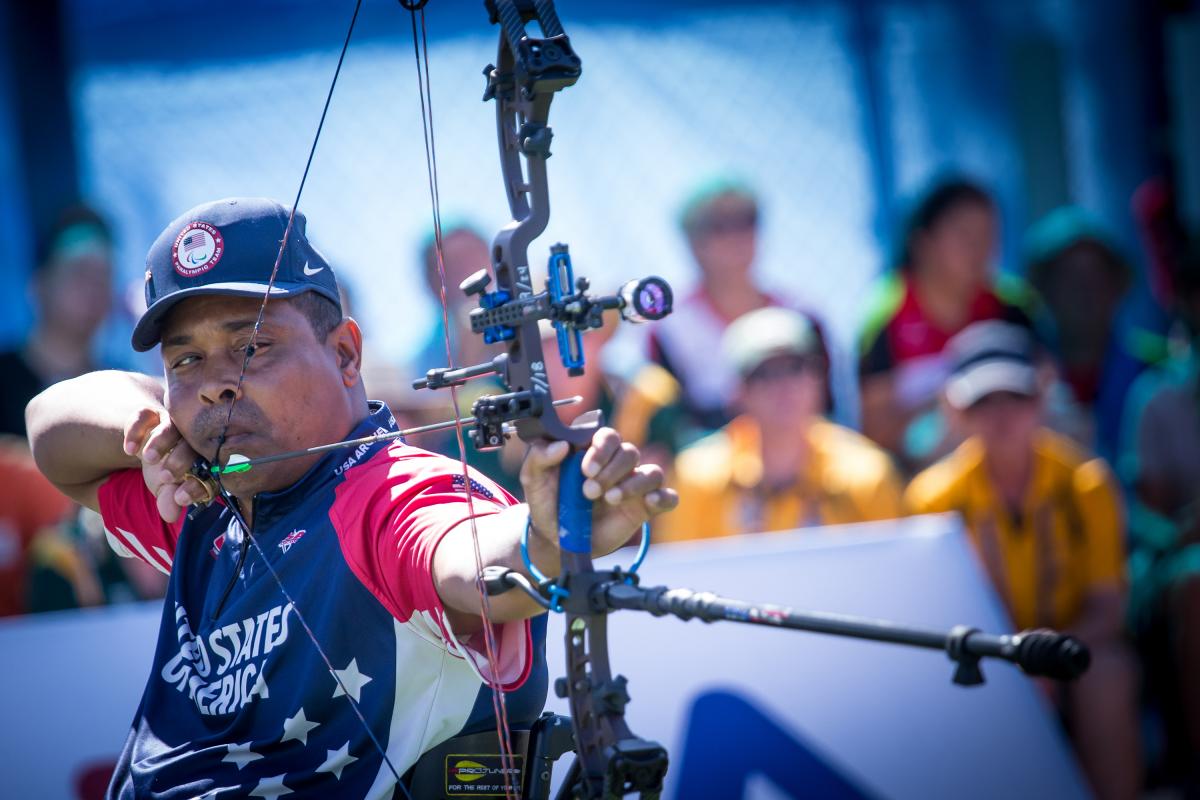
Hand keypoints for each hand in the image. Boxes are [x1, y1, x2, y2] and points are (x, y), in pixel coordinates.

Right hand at [122, 407, 211, 522]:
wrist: (151, 449)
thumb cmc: (165, 472)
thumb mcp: (166, 489)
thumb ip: (169, 500)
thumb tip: (171, 516)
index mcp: (204, 457)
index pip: (207, 469)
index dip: (196, 484)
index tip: (181, 498)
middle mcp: (191, 437)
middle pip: (192, 443)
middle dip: (180, 461)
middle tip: (166, 477)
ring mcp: (172, 424)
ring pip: (171, 426)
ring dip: (160, 441)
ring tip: (147, 458)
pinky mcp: (151, 414)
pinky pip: (144, 414)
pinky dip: (136, 429)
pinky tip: (129, 449)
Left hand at [520, 427, 677, 555]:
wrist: (556, 538)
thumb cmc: (548, 503)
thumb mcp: (533, 480)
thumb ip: (537, 457)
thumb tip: (559, 445)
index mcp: (593, 452)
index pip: (608, 436)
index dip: (602, 448)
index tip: (586, 468)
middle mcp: (616, 465)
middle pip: (630, 452)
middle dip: (611, 471)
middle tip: (589, 491)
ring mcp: (632, 486)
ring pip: (651, 472)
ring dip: (633, 484)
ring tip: (611, 499)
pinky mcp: (643, 508)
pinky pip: (667, 497)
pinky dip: (663, 497)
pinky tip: (649, 502)